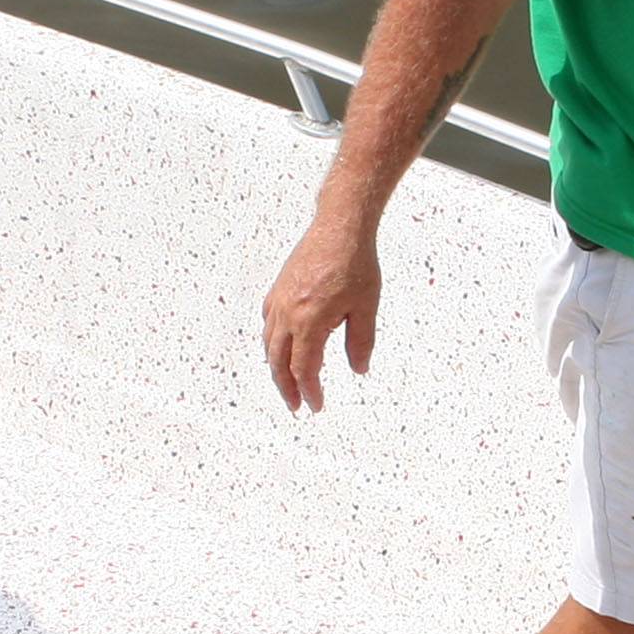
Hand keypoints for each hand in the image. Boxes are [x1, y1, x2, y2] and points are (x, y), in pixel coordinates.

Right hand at [264, 212, 381, 410]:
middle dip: (286, 388)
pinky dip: (271, 341)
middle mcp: (288, 313)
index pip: (304, 368)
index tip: (316, 406)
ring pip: (269, 343)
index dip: (310, 391)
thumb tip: (359, 370)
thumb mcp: (365, 308)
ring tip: (286, 383)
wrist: (339, 227)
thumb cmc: (354, 263)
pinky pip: (267, 322)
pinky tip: (281, 345)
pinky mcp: (279, 289)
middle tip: (296, 406)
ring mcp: (279, 300)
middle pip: (279, 362)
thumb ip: (360, 342)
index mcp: (309, 322)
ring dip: (276, 367)